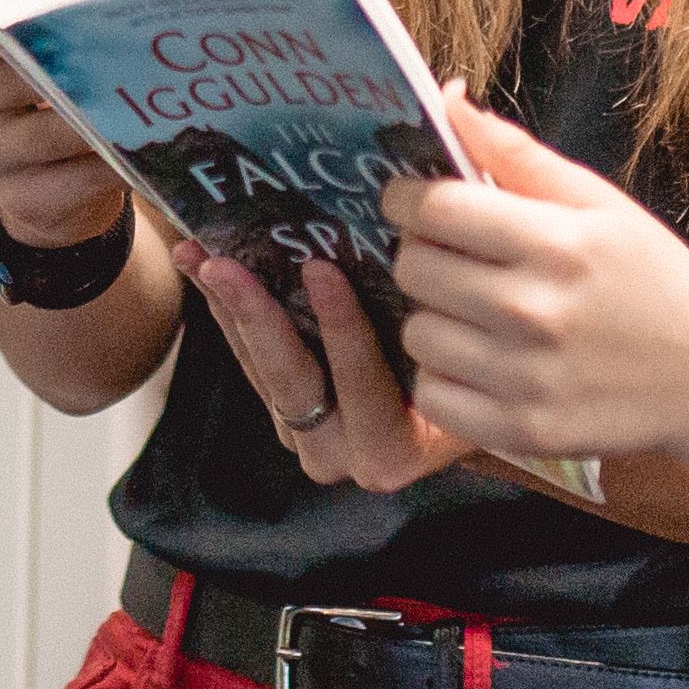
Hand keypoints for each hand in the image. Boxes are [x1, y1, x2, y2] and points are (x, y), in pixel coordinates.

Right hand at [0, 6, 127, 252]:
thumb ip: (50, 25)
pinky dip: (113, 163)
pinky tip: (139, 150)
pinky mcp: (20, 197)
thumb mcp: (36, 53)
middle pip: (8, 79)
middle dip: (64, 67)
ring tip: (137, 101)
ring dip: (95, 119)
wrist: (50, 177)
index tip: (9, 6)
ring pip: (46, 133)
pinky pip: (75, 179)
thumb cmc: (48, 89)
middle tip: (114, 50)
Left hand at [183, 237, 468, 492]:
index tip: (322, 271)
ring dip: (227, 310)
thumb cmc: (488, 377)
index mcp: (398, 450)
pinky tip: (200, 264)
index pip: (365, 392)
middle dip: (257, 319)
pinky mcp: (287, 414)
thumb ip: (455, 320)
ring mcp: (310, 437)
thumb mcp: (482, 357)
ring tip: (200, 256)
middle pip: (294, 385)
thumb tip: (431, 234)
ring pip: (262, 372)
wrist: (476, 414)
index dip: (343, 333)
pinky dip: (227, 312)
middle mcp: (347, 454)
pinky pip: (251, 364)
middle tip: (227, 265)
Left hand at [388, 100, 688, 467]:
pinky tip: (478, 360)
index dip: (408, 198)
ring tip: (472, 312)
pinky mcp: (523, 430)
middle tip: (451, 257)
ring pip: (416, 333)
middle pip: (414, 268)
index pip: (434, 209)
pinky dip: (444, 376)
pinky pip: (432, 394)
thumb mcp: (603, 205)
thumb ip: (519, 155)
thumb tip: (449, 99)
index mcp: (556, 244)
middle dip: (422, 253)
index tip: (412, 201)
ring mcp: (527, 378)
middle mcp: (535, 312)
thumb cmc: (654, 280)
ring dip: (433, 317)